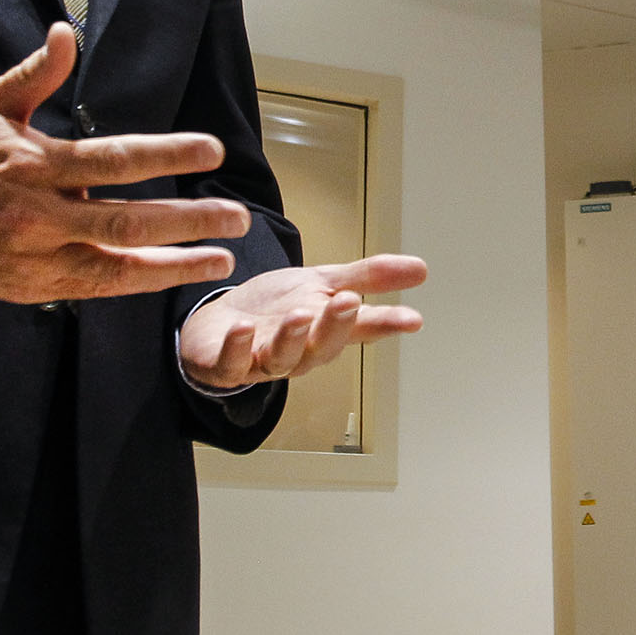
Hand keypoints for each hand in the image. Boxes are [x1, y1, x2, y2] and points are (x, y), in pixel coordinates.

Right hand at [0, 23, 250, 301]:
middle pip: (128, 221)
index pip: (113, 160)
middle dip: (189, 220)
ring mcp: (35, 256)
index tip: (209, 150)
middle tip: (236, 218)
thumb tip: (64, 34)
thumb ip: (35, 74)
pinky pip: (94, 287)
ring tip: (222, 259)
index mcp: (33, 165)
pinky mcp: (30, 285)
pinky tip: (173, 275)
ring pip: (117, 264)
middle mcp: (38, 214)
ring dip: (176, 263)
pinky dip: (138, 283)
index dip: (166, 154)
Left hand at [179, 255, 427, 389]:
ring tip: (300, 315)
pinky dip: (237, 347)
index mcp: (325, 332)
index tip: (411, 319)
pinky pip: (232, 364)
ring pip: (282, 358)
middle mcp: (298, 351)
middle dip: (336, 326)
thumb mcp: (322, 285)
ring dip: (292, 338)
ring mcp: (262, 361)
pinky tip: (242, 328)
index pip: (360, 327)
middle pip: (322, 346)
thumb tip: (421, 268)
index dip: (385, 324)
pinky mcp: (225, 366)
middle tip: (348, 302)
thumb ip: (368, 278)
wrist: (214, 325)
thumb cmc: (272, 310)